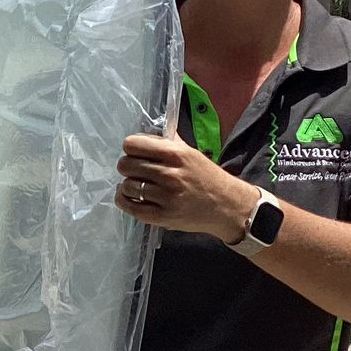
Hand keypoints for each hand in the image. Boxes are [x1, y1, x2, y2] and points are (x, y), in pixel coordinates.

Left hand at [115, 132, 259, 241]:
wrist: (226, 206)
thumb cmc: (207, 177)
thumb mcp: (191, 153)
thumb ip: (168, 143)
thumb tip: (146, 135)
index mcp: (175, 153)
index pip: (132, 144)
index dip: (131, 148)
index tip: (136, 153)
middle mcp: (169, 173)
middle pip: (125, 165)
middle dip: (127, 166)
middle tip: (136, 170)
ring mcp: (165, 196)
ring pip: (127, 185)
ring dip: (128, 184)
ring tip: (137, 185)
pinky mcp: (162, 216)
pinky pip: (130, 206)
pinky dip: (124, 200)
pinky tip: (128, 196)